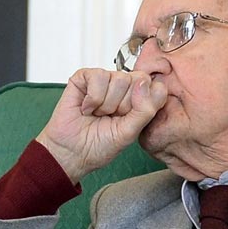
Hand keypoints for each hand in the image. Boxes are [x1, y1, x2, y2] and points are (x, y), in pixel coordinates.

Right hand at [39, 68, 167, 180]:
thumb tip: (143, 83)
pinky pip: (99, 76)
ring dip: (106, 104)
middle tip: (110, 117)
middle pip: (138, 80)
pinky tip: (86, 108)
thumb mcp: (130, 132)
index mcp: (139, 99)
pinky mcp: (85, 77)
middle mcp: (124, 87)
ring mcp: (105, 80)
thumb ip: (145, 109)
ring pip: (119, 78)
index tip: (129, 120)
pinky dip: (93, 98)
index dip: (144, 104)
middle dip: (123, 106)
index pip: (156, 87)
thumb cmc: (99, 145)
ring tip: (96, 114)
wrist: (71, 152)